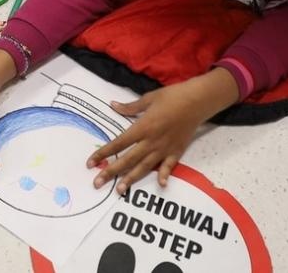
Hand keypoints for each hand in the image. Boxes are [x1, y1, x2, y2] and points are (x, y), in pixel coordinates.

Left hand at [87, 70, 238, 192]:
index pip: (119, 143)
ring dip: (131, 179)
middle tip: (97, 183)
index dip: (104, 153)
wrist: (197, 101)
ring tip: (119, 190)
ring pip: (145, 167)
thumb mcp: (148, 99)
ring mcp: (164, 148)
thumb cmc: (172, 96)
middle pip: (128, 159)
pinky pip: (168, 166)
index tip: (90, 162)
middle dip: (111, 171)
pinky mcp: (176, 151)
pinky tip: (160, 185)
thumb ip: (130, 107)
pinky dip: (164, 175)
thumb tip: (113, 105)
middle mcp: (151, 141)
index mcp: (142, 127)